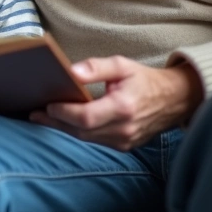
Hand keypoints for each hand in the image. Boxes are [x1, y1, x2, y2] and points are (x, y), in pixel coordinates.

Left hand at [29, 56, 203, 150]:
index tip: (47, 104)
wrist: (175, 100)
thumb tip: (71, 71)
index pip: (85, 117)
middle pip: (81, 131)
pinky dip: (79, 132)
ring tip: (44, 117)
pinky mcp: (125, 146)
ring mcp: (125, 140)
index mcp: (123, 107)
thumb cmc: (145, 80)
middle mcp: (124, 128)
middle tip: (35, 113)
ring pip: (86, 138)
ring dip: (64, 129)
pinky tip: (66, 123)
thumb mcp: (122, 65)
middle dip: (56, 122)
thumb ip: (96, 67)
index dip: (63, 113)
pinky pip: (95, 141)